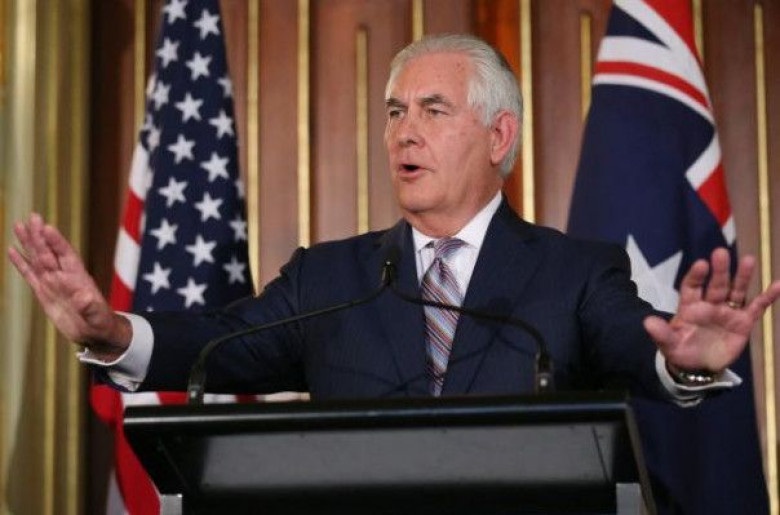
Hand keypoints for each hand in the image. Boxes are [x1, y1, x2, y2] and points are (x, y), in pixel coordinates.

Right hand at [8, 213, 130, 360]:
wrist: (94, 332)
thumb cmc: (100, 322)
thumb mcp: (97, 316)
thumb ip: (90, 307)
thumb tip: (84, 297)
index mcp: (78, 278)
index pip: (66, 255)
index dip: (57, 242)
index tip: (48, 227)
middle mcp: (63, 276)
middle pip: (49, 252)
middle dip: (40, 236)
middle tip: (32, 217)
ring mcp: (52, 282)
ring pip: (37, 258)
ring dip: (29, 242)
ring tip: (19, 225)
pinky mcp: (43, 291)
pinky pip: (29, 274)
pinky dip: (20, 262)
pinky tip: (11, 249)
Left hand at [644, 247, 779, 373]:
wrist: (698, 367)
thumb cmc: (681, 351)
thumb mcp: (668, 344)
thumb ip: (660, 333)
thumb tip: (647, 322)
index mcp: (690, 307)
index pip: (691, 287)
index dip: (696, 276)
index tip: (701, 264)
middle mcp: (710, 304)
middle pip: (715, 284)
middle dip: (719, 270)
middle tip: (720, 252)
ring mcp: (728, 312)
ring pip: (736, 290)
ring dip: (742, 276)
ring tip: (749, 259)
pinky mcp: (743, 322)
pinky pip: (756, 308)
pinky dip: (767, 297)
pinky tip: (777, 285)